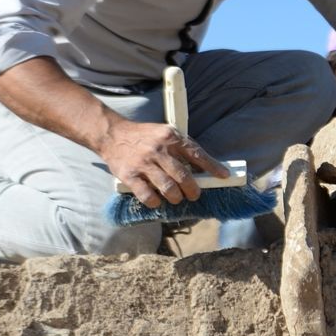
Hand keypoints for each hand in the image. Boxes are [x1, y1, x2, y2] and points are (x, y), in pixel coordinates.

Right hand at [100, 120, 229, 208]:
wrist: (112, 134)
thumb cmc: (143, 136)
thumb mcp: (165, 133)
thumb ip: (182, 147)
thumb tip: (202, 167)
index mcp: (171, 137)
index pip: (197, 154)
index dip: (212, 167)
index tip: (224, 176)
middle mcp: (159, 150)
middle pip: (184, 175)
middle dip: (193, 189)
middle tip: (194, 194)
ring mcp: (144, 163)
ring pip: (168, 188)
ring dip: (176, 197)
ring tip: (177, 198)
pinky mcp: (130, 175)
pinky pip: (147, 195)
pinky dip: (155, 202)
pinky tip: (158, 200)